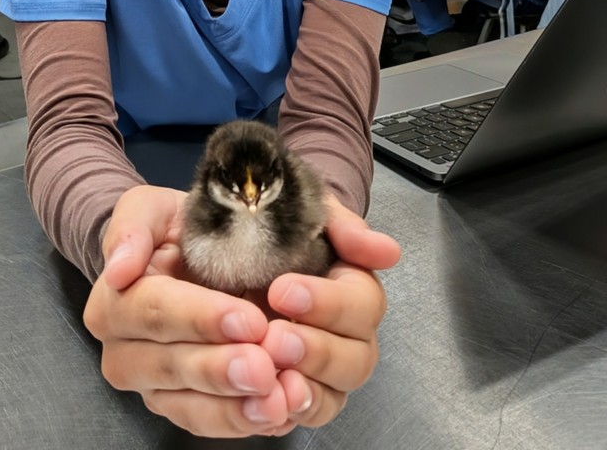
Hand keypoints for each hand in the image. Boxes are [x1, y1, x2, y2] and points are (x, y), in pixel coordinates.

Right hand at [84, 185, 298, 437]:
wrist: (190, 253)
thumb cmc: (174, 228)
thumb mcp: (150, 208)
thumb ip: (132, 227)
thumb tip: (118, 270)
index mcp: (114, 303)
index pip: (155, 312)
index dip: (200, 318)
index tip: (249, 319)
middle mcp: (124, 353)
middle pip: (171, 367)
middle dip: (221, 369)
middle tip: (266, 366)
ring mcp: (153, 387)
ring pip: (190, 407)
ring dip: (236, 407)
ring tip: (278, 400)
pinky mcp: (182, 407)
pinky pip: (209, 423)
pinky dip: (245, 421)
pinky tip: (280, 411)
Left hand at [258, 197, 400, 433]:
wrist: (237, 240)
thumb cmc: (277, 225)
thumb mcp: (306, 207)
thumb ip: (342, 223)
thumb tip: (386, 251)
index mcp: (354, 287)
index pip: (363, 304)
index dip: (328, 303)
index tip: (282, 290)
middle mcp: (347, 335)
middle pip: (356, 359)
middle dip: (317, 350)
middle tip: (274, 338)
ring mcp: (323, 371)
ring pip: (334, 395)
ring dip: (305, 389)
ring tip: (270, 374)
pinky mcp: (294, 394)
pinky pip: (301, 417)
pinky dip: (286, 414)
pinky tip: (264, 403)